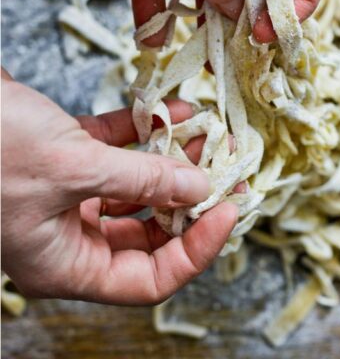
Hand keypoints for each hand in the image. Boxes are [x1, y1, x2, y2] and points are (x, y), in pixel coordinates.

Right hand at [0, 71, 236, 304]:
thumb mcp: (70, 166)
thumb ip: (141, 181)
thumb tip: (198, 187)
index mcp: (63, 264)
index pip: (148, 281)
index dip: (195, 250)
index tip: (228, 211)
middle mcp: (65, 237)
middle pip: (147, 235)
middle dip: (190, 201)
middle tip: (227, 171)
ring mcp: (63, 197)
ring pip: (135, 189)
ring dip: (171, 162)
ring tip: (206, 134)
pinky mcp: (61, 157)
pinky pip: (115, 151)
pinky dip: (143, 133)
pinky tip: (175, 110)